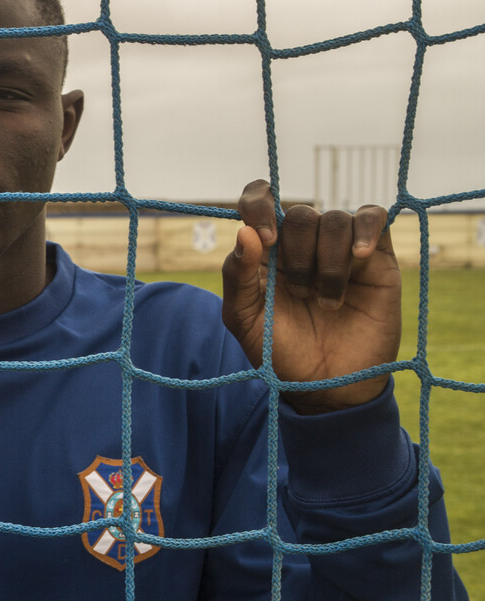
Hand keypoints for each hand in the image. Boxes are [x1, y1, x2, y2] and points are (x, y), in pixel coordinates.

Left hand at [221, 180, 401, 414]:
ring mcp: (339, 248)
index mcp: (265, 251)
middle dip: (297, 255)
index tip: (266, 239)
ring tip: (328, 303)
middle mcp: (301, 243)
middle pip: (299, 215)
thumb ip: (238, 275)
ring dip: (329, 262)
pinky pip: (373, 218)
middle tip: (300, 295)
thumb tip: (245, 232)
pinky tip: (359, 256)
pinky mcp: (375, 257)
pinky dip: (365, 230)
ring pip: (335, 219)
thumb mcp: (244, 318)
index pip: (258, 200)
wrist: (328, 387)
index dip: (259, 206)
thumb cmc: (280, 353)